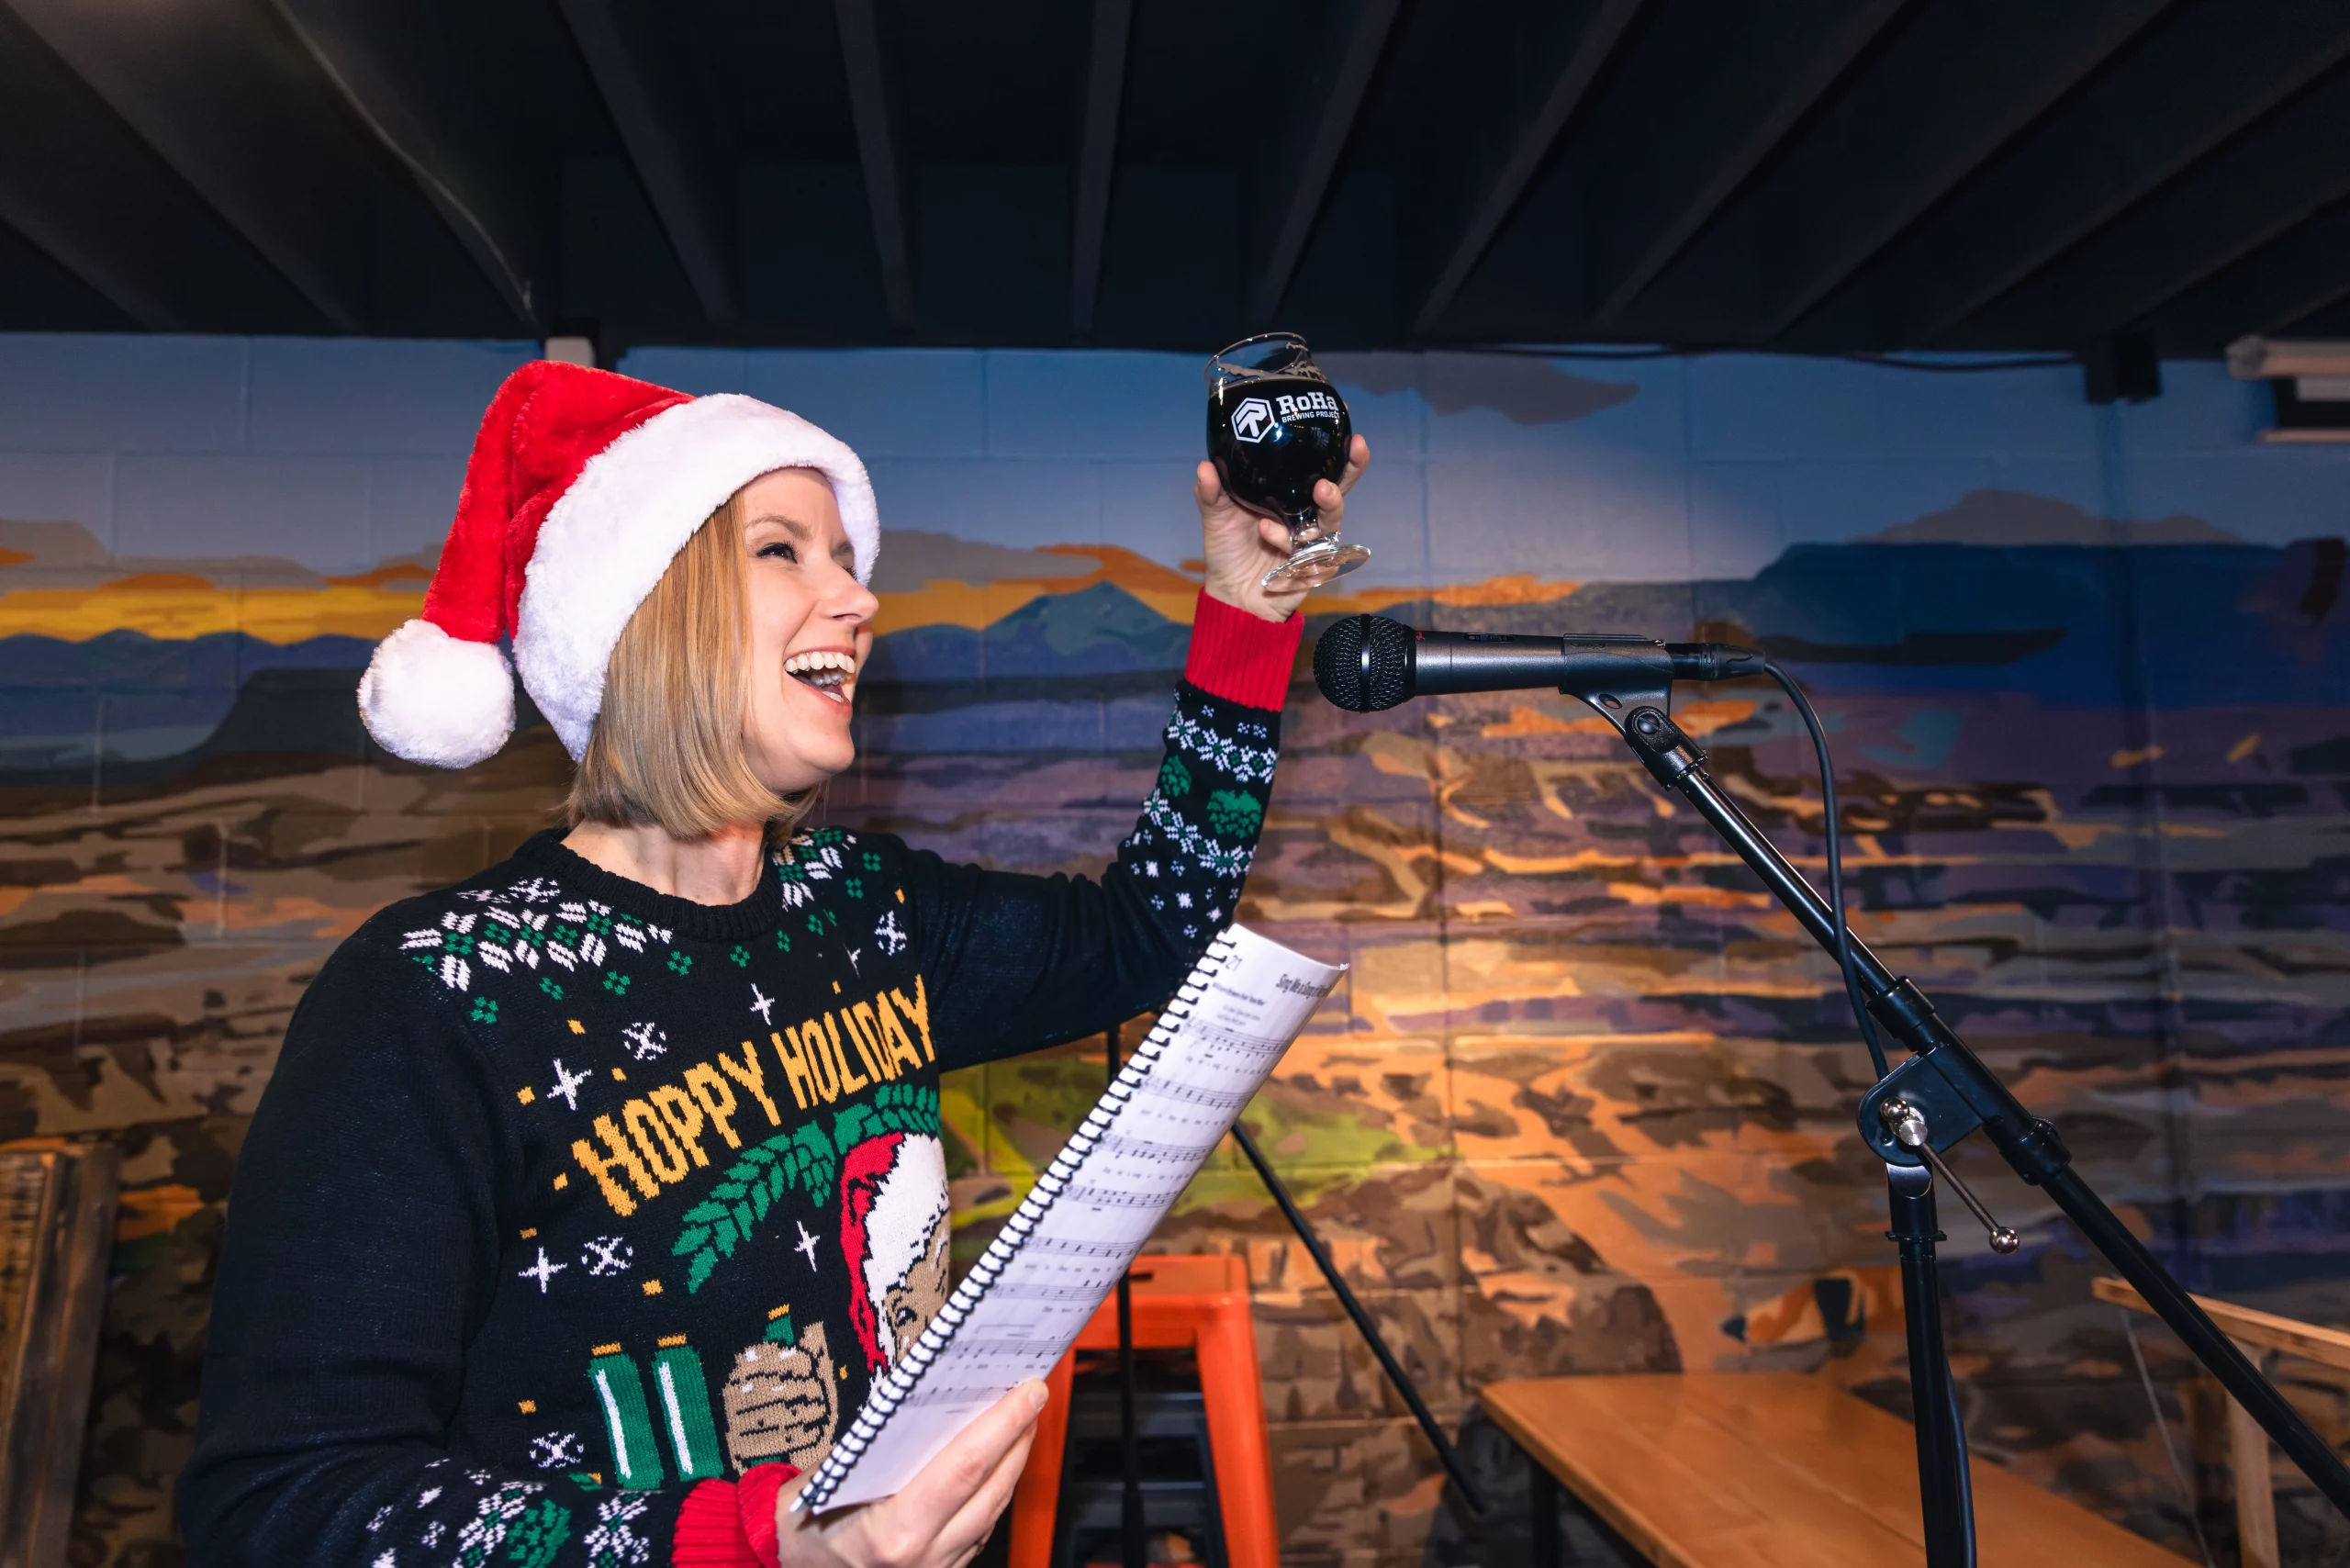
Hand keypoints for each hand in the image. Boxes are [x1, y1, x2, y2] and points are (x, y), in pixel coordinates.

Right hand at [775, 1381, 1044, 1567]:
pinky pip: (982, 1529)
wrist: (790, 1566)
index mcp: (896, 1531)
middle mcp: (924, 1556)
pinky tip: (1000, 1462)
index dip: (1004, 1425)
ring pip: (994, 1509)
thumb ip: (885, 1445)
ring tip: (1023, 1420)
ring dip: (1014, 1462)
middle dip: (1019, 1436)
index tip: (1028, 1392)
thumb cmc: (803, 1519)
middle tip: (1034, 1394)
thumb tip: (936, 1398)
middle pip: (992, 1487)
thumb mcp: (834, 1474)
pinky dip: (995, 1491)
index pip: (965, 1466)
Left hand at [1196, 433, 1369, 622]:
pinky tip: (1267, 532)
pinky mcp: (1311, 567)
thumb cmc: (1228, 551)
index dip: (1336, 448)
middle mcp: (1304, 515)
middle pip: (1339, 488)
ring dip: (1328, 503)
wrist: (1230, 595)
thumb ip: (1211, 493)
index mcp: (1288, 496)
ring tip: (1319, 491)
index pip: (1319, 467)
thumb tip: (1205, 466)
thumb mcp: (1215, 517)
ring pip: (1332, 518)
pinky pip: (1309, 550)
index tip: (1347, 419)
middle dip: (1350, 469)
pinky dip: (1286, 539)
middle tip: (1352, 450)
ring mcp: (1311, 541)